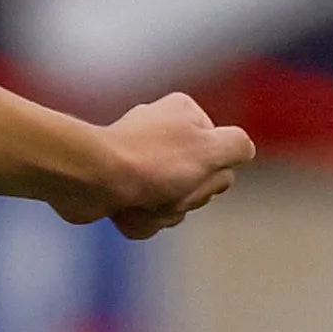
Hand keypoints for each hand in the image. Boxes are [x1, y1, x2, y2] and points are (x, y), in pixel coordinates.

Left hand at [58, 90, 251, 240]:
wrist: (89, 179)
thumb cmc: (152, 163)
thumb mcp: (211, 149)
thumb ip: (238, 146)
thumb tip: (243, 151)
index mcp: (184, 113)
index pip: (222, 158)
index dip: (211, 178)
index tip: (192, 175)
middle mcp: (162, 132)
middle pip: (198, 183)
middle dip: (184, 199)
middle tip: (164, 191)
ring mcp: (140, 159)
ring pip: (172, 204)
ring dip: (161, 213)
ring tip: (140, 201)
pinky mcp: (119, 185)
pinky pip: (145, 212)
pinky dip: (139, 218)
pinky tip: (124, 210)